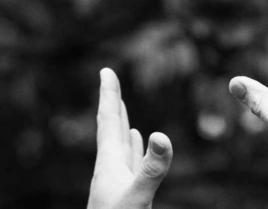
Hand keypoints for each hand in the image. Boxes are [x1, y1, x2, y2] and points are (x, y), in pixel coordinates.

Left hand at [87, 68, 172, 208]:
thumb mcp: (137, 198)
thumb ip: (150, 169)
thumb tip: (162, 136)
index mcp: (108, 164)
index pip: (108, 121)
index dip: (109, 95)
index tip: (105, 70)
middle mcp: (109, 169)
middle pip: (111, 128)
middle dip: (113, 103)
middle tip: (109, 79)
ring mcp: (115, 181)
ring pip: (118, 146)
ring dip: (120, 125)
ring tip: (121, 110)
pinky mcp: (123, 193)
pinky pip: (128, 164)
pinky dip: (131, 150)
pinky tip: (133, 144)